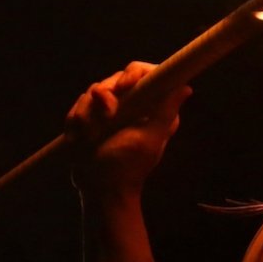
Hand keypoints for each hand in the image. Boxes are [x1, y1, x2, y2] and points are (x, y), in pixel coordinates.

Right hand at [65, 63, 188, 194]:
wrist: (99, 188)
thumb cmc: (127, 167)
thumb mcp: (147, 140)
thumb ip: (165, 113)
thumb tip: (186, 88)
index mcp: (152, 107)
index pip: (145, 74)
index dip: (134, 73)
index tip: (123, 86)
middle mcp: (133, 105)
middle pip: (116, 79)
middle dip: (105, 94)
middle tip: (106, 115)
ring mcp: (111, 110)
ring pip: (94, 91)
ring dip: (88, 111)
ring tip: (88, 134)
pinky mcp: (92, 117)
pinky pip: (81, 105)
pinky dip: (76, 118)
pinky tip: (78, 136)